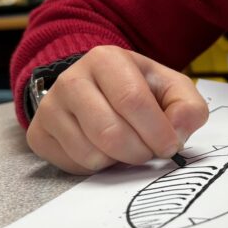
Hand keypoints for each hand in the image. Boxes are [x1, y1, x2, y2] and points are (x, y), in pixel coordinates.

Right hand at [26, 46, 208, 174]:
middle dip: (140, 151)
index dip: (157, 131)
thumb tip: (176, 133)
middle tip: (150, 151)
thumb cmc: (139, 89)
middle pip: (110, 132)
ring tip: (128, 146)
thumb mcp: (172, 88)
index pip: (132, 100)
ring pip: (91, 153)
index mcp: (106, 59)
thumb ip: (188, 108)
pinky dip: (97, 167)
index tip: (170, 146)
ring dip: (119, 161)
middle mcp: (71, 79)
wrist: (96, 90)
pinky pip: (73, 165)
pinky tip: (103, 149)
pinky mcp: (39, 134)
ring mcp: (50, 107)